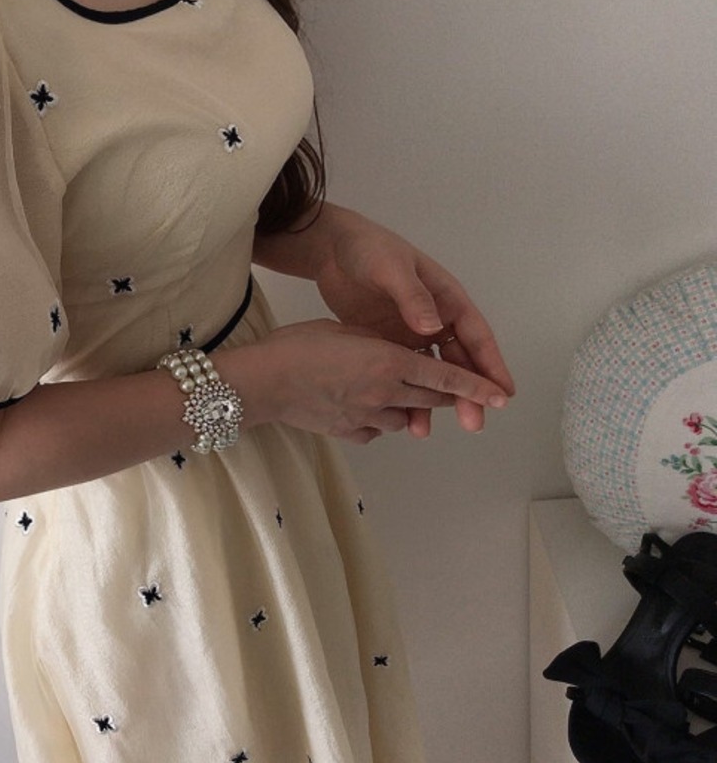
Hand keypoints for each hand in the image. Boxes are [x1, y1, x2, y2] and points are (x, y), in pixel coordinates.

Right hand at [218, 319, 510, 444]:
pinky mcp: (349, 433)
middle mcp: (386, 393)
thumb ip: (377, 340)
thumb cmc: (298, 345)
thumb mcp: (344, 329)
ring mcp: (368, 417)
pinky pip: (377, 429)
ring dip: (410, 407)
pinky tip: (365, 409)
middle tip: (455, 392)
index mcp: (390, 362)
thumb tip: (395, 348)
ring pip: (405, 417)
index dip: (477, 387)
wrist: (261, 382)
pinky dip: (380, 420)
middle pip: (431, 398)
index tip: (501, 398)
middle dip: (446, 395)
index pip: (447, 376)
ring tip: (395, 394)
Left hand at [308, 205, 515, 436]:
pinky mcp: (387, 343)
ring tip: (425, 431)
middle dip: (467, 393)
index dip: (491, 365)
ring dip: (433, 400)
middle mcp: (435, 319)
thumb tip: (433, 328)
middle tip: (474, 423)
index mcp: (446, 298)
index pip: (476, 335)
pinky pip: (403, 373)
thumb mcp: (391, 268)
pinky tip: (400, 416)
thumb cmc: (368, 249)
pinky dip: (404, 393)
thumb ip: (411, 296)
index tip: (504, 393)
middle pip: (458, 361)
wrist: (330, 248)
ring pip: (431, 373)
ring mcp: (411, 333)